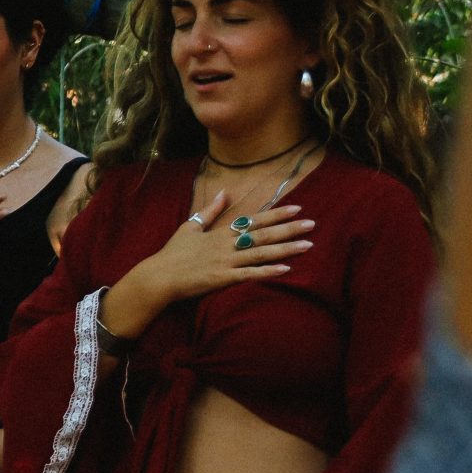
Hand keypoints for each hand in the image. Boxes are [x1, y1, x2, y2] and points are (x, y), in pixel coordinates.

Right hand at [124, 192, 315, 315]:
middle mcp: (226, 245)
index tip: (297, 208)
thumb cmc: (173, 254)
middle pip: (262, 235)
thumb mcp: (189, 227)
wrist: (159, 276)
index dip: (276, 214)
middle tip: (312, 224)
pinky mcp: (222, 279)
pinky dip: (267, 272)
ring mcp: (225, 262)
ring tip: (307, 245)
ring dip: (285, 249)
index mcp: (220, 233)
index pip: (253, 220)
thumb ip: (209, 211)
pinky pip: (249, 275)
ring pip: (261, 253)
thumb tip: (224, 193)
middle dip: (288, 229)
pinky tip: (285, 269)